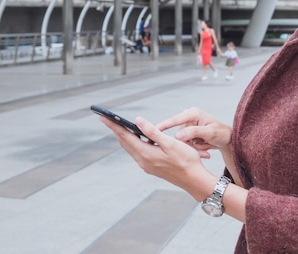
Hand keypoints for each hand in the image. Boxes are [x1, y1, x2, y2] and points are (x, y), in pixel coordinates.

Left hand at [99, 115, 215, 200]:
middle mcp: (143, 161)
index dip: (113, 125)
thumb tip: (138, 121)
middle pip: (125, 142)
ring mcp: (146, 165)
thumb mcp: (170, 143)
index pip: (125, 136)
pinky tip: (137, 137)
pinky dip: (134, 142)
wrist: (194, 180)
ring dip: (125, 136)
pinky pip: (138, 152)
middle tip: (107, 119)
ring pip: (131, 148)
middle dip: (116, 130)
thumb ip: (152, 132)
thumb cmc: (186, 160)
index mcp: (146, 154)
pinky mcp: (151, 167)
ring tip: (119, 125)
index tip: (102, 117)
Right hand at [156, 108, 231, 158]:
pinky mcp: (189, 134)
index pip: (175, 119)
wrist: (228, 139)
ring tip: (207, 147)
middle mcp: (188, 118)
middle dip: (189, 144)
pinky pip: (187, 144)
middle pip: (178, 134)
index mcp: (192, 113)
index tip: (154, 130)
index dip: (164, 125)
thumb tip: (177, 135)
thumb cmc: (221, 133)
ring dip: (194, 147)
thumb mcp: (209, 132)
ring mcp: (188, 126)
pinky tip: (205, 148)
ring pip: (182, 141)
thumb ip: (194, 132)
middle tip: (203, 148)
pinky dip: (195, 148)